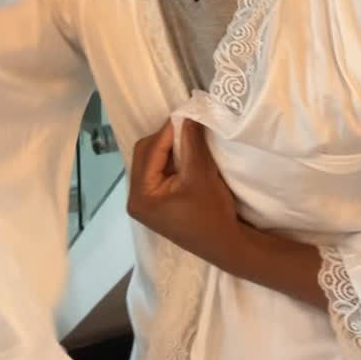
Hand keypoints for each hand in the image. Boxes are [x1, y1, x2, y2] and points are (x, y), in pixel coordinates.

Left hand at [127, 119, 239, 265]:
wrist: (225, 245)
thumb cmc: (211, 213)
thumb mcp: (201, 173)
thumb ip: (191, 142)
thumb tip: (188, 114)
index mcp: (140, 195)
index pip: (149, 151)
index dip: (167, 131)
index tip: (186, 114)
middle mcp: (135, 199)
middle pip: (145, 155)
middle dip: (165, 139)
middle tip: (187, 128)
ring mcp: (145, 202)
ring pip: (151, 162)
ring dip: (168, 149)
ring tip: (188, 140)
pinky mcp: (156, 203)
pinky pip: (157, 172)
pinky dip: (170, 160)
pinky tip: (185, 156)